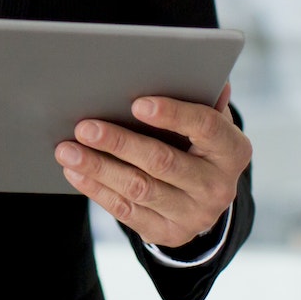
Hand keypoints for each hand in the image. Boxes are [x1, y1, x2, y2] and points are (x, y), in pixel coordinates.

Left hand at [55, 85, 248, 248]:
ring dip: (98, 167)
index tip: (137, 103)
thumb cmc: (199, 142)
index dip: (173, 114)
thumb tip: (191, 67)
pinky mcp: (168, 232)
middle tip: (84, 127)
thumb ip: (199, 96)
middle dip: (119, 142)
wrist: (205, 196)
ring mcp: (194, 214)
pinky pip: (126, 211)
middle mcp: (218, 186)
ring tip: (67, 150)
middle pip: (163, 162)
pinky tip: (75, 172)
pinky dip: (97, 189)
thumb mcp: (207, 120)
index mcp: (233, 150)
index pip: (206, 128)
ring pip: (139, 188)